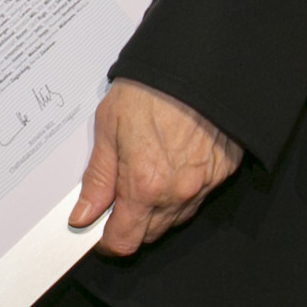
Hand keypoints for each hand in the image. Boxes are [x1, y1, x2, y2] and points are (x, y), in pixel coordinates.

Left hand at [70, 78, 240, 254]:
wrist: (197, 64)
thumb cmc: (150, 90)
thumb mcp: (109, 128)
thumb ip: (97, 178)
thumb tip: (83, 216)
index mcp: (143, 186)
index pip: (124, 241)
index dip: (108, 241)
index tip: (101, 231)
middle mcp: (177, 194)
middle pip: (150, 234)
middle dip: (133, 223)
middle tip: (123, 190)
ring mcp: (204, 186)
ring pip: (175, 219)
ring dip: (158, 209)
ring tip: (149, 169)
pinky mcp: (223, 173)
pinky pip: (198, 198)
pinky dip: (184, 190)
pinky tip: (175, 163)